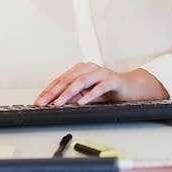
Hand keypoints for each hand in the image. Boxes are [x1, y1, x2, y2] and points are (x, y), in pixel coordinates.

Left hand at [34, 63, 168, 106]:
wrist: (132, 88)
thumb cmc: (109, 90)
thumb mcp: (88, 95)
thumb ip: (75, 97)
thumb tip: (58, 103)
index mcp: (81, 70)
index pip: (61, 79)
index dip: (48, 90)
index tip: (39, 101)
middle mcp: (89, 68)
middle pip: (68, 79)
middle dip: (54, 92)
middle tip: (44, 102)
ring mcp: (101, 73)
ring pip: (81, 81)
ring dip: (68, 93)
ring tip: (59, 103)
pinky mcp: (113, 80)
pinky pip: (99, 87)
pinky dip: (89, 95)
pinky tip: (82, 102)